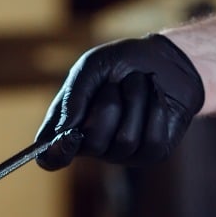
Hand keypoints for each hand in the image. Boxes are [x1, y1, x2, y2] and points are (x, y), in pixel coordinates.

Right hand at [35, 33, 204, 169]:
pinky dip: (155, 110)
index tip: (69, 136)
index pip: (50, 159)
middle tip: (114, 83)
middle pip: (93, 144)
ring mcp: (122, 153)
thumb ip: (74, 97)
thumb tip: (64, 130)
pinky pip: (152, 142)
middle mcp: (91, 146)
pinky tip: (155, 95)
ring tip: (138, 82)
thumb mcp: (90, 68)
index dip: (56, 153)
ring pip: (125, 140)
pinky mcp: (152, 152)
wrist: (164, 57)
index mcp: (67, 128)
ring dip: (134, 101)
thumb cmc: (120, 62)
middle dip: (107, 106)